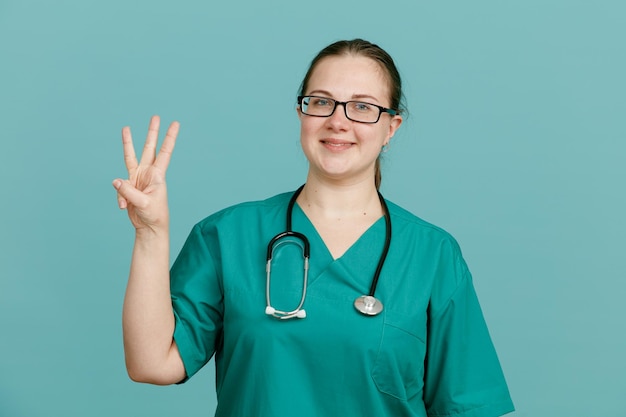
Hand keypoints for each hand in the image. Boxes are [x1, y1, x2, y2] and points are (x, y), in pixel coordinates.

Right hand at [112, 115, 178, 232]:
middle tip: (156, 116)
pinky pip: (120, 187)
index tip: (175, 123)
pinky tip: (124, 207)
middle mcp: (148, 172)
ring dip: (128, 143)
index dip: (170, 138)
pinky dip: (120, 197)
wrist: (149, 227)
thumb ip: (129, 192)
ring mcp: (138, 178)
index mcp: (158, 174)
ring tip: (126, 128)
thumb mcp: (143, 204)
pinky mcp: (129, 186)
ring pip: (131, 156)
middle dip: (153, 132)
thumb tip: (116, 181)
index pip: (165, 152)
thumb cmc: (154, 215)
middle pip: (149, 148)